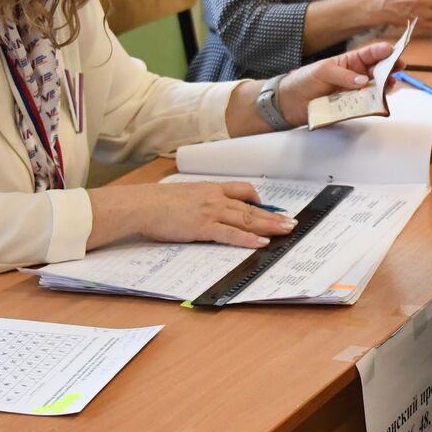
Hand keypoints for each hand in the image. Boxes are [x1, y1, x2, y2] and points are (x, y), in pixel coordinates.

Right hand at [87, 181, 295, 249]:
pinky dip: (248, 239)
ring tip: (286, 231)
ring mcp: (211, 211)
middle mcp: (214, 197)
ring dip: (269, 226)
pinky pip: (232, 234)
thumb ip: (196, 201)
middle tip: (290, 222)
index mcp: (209, 188)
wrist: (140, 205)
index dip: (258, 200)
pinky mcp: (204, 226)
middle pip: (251, 207)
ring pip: (247, 219)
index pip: (242, 191)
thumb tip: (200, 211)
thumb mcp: (180, 196)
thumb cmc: (153, 203)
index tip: (270, 206)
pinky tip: (261, 242)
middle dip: (273, 215)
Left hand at [276, 41, 400, 123]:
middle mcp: (357, 76)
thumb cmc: (306, 80)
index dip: (381, 51)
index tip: (391, 49)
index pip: (369, 54)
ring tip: (391, 84)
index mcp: (350, 61)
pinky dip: (375, 103)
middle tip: (400, 66)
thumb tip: (363, 81)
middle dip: (390, 68)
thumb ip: (343, 75)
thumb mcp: (323, 71)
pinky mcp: (352, 107)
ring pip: (377, 88)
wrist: (291, 102)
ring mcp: (356, 92)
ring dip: (385, 86)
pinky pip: (368, 105)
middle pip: (379, 71)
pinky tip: (381, 100)